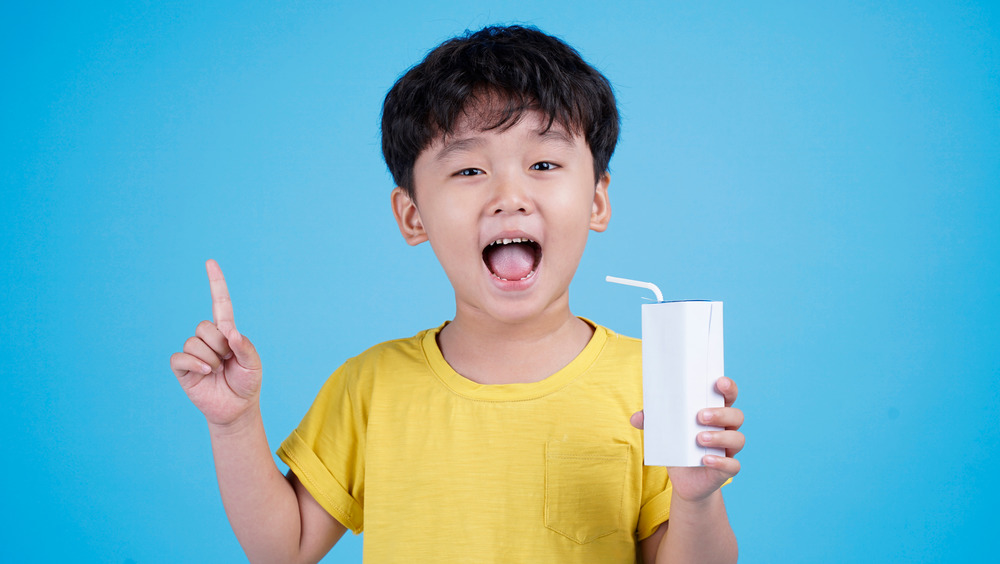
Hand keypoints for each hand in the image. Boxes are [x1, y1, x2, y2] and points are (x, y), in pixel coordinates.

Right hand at [170, 260, 262, 426]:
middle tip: (227, 361)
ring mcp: (193, 352)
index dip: (216, 283)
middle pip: (205, 326)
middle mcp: (208, 338)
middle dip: (219, 345)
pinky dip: (195, 364)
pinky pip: (181, 357)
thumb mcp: (254, 364)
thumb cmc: (246, 383)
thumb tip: (230, 333)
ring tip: (218, 371)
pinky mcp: (182, 368)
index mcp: (227, 332)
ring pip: (194, 342)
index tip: (210, 262)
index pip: (220, 303)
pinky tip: (206, 372)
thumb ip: (245, 347)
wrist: (237, 408)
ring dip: (210, 358)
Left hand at [631, 376, 744, 502]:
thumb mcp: (665, 432)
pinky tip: (705, 460)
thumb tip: (636, 417)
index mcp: (716, 413)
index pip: (728, 395)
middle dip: (721, 413)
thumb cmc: (679, 447)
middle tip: (700, 416)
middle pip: (736, 415)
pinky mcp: (726, 469)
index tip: (719, 382)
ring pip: (737, 438)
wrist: (685, 481)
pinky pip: (732, 465)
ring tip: (699, 438)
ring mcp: (729, 449)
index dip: (728, 387)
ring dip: (720, 437)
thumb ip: (652, 422)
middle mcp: (727, 429)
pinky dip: (721, 462)